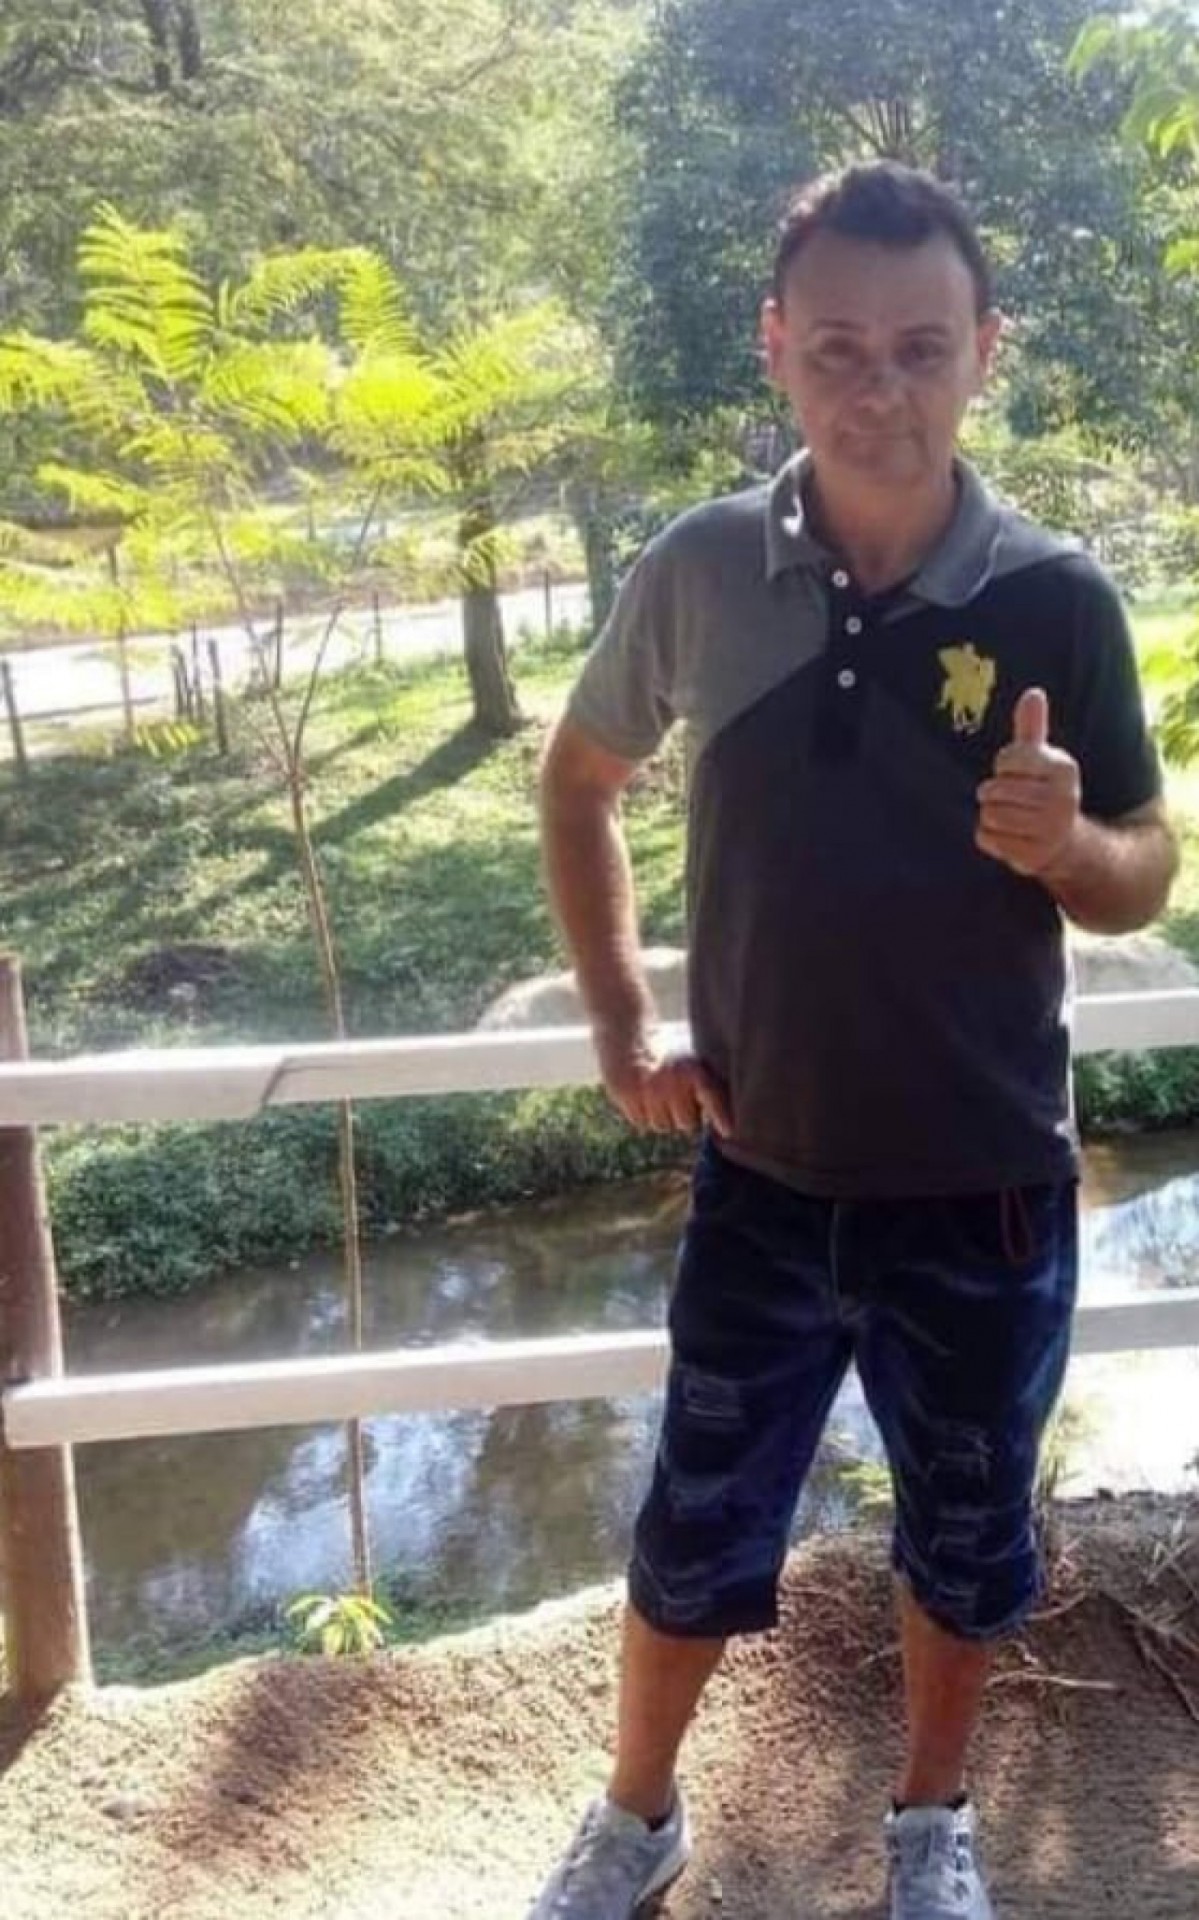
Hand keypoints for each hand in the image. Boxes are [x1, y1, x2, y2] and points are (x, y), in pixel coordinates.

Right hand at [594, 1026, 731, 1135]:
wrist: (625, 1026)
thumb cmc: (662, 1040)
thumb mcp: (689, 1048)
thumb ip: (706, 1073)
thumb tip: (727, 1100)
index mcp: (692, 1069)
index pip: (712, 1098)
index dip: (721, 1117)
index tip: (727, 1131)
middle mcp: (672, 1083)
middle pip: (686, 1123)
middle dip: (683, 1114)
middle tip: (675, 1095)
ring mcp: (648, 1092)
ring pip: (662, 1125)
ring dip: (661, 1115)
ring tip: (656, 1092)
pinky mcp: (627, 1097)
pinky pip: (639, 1121)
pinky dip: (640, 1113)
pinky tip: (640, 1093)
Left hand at [976, 687, 1081, 879]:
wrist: (1065, 842)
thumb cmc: (1043, 792)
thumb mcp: (1040, 758)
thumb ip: (1032, 727)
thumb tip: (1033, 693)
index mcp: (1064, 768)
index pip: (1008, 759)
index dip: (1004, 766)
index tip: (1017, 774)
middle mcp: (1063, 798)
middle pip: (995, 790)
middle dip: (993, 794)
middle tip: (1009, 800)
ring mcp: (1050, 829)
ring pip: (990, 814)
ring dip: (989, 817)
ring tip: (1008, 817)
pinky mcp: (1034, 856)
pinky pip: (988, 839)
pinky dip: (989, 838)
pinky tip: (1007, 837)